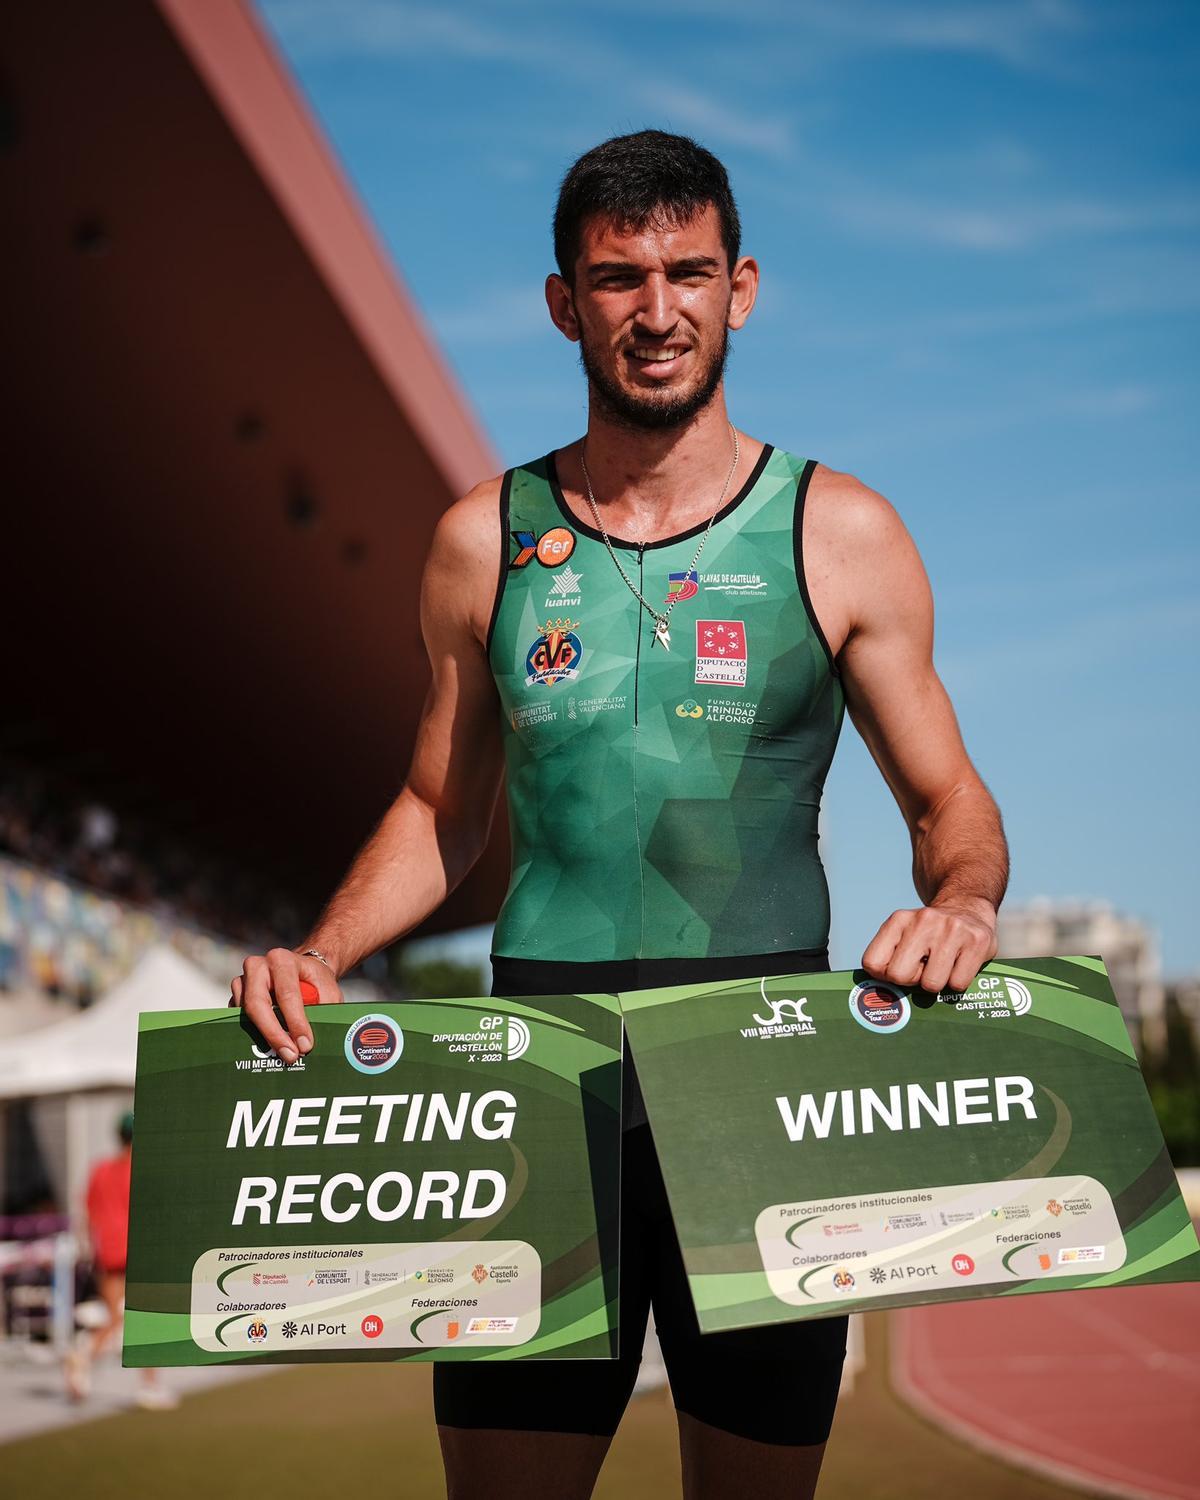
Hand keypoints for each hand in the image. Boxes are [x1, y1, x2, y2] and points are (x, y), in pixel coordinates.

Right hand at [228, 948, 343, 1062]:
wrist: (302, 969)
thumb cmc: (315, 979)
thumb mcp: (328, 989)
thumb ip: (325, 1009)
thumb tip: (317, 1040)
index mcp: (282, 960)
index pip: (287, 994)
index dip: (295, 1022)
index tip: (305, 1045)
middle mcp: (257, 967)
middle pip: (257, 1004)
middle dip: (273, 1034)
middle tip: (290, 1056)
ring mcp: (242, 981)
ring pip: (245, 1014)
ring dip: (262, 1037)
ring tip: (281, 1054)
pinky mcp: (236, 996)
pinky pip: (239, 1019)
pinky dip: (253, 1034)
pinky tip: (268, 1047)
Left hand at [861, 898, 996, 994]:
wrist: (968, 909)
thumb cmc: (929, 934)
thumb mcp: (903, 934)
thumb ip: (887, 958)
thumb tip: (879, 995)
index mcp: (899, 920)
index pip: (872, 963)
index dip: (885, 975)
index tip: (898, 969)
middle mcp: (923, 921)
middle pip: (899, 975)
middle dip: (911, 980)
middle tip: (922, 969)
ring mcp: (951, 930)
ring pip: (931, 984)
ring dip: (936, 982)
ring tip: (943, 965)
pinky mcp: (976, 941)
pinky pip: (958, 984)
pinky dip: (957, 982)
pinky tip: (959, 964)